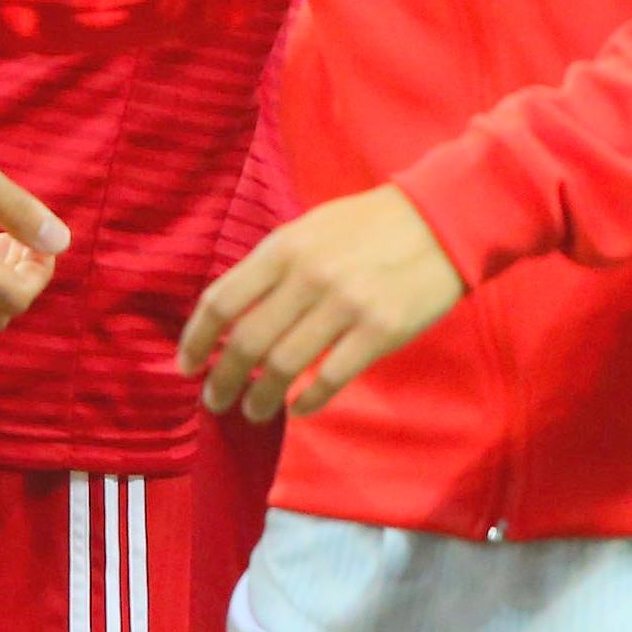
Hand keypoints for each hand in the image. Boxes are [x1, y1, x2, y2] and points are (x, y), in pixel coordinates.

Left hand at [178, 186, 465, 421]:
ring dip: (260, 397)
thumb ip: (274, 267)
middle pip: (246, 342)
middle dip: (223, 380)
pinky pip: (331, 378)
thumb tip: (235, 316)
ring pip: (284, 366)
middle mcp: (308, 277)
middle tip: (215, 401)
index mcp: (285, 247)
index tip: (187, 366)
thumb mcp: (311, 229)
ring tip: (254, 411)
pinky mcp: (380, 331)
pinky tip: (299, 407)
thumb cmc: (372, 225)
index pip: (222, 301)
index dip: (196, 339)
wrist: (444, 220)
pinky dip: (308, 400)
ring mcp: (345, 306)